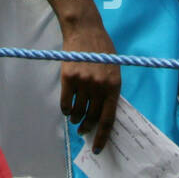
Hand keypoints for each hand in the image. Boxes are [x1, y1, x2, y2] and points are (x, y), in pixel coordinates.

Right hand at [59, 13, 120, 152]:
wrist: (84, 30)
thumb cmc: (101, 48)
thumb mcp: (113, 69)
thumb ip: (110, 89)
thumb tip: (103, 111)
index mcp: (114, 86)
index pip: (108, 118)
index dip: (102, 136)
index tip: (97, 147)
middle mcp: (99, 86)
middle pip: (92, 116)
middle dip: (87, 127)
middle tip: (83, 131)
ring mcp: (83, 82)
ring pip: (77, 110)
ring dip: (75, 118)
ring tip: (75, 119)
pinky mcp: (68, 77)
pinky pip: (65, 101)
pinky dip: (65, 108)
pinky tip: (66, 109)